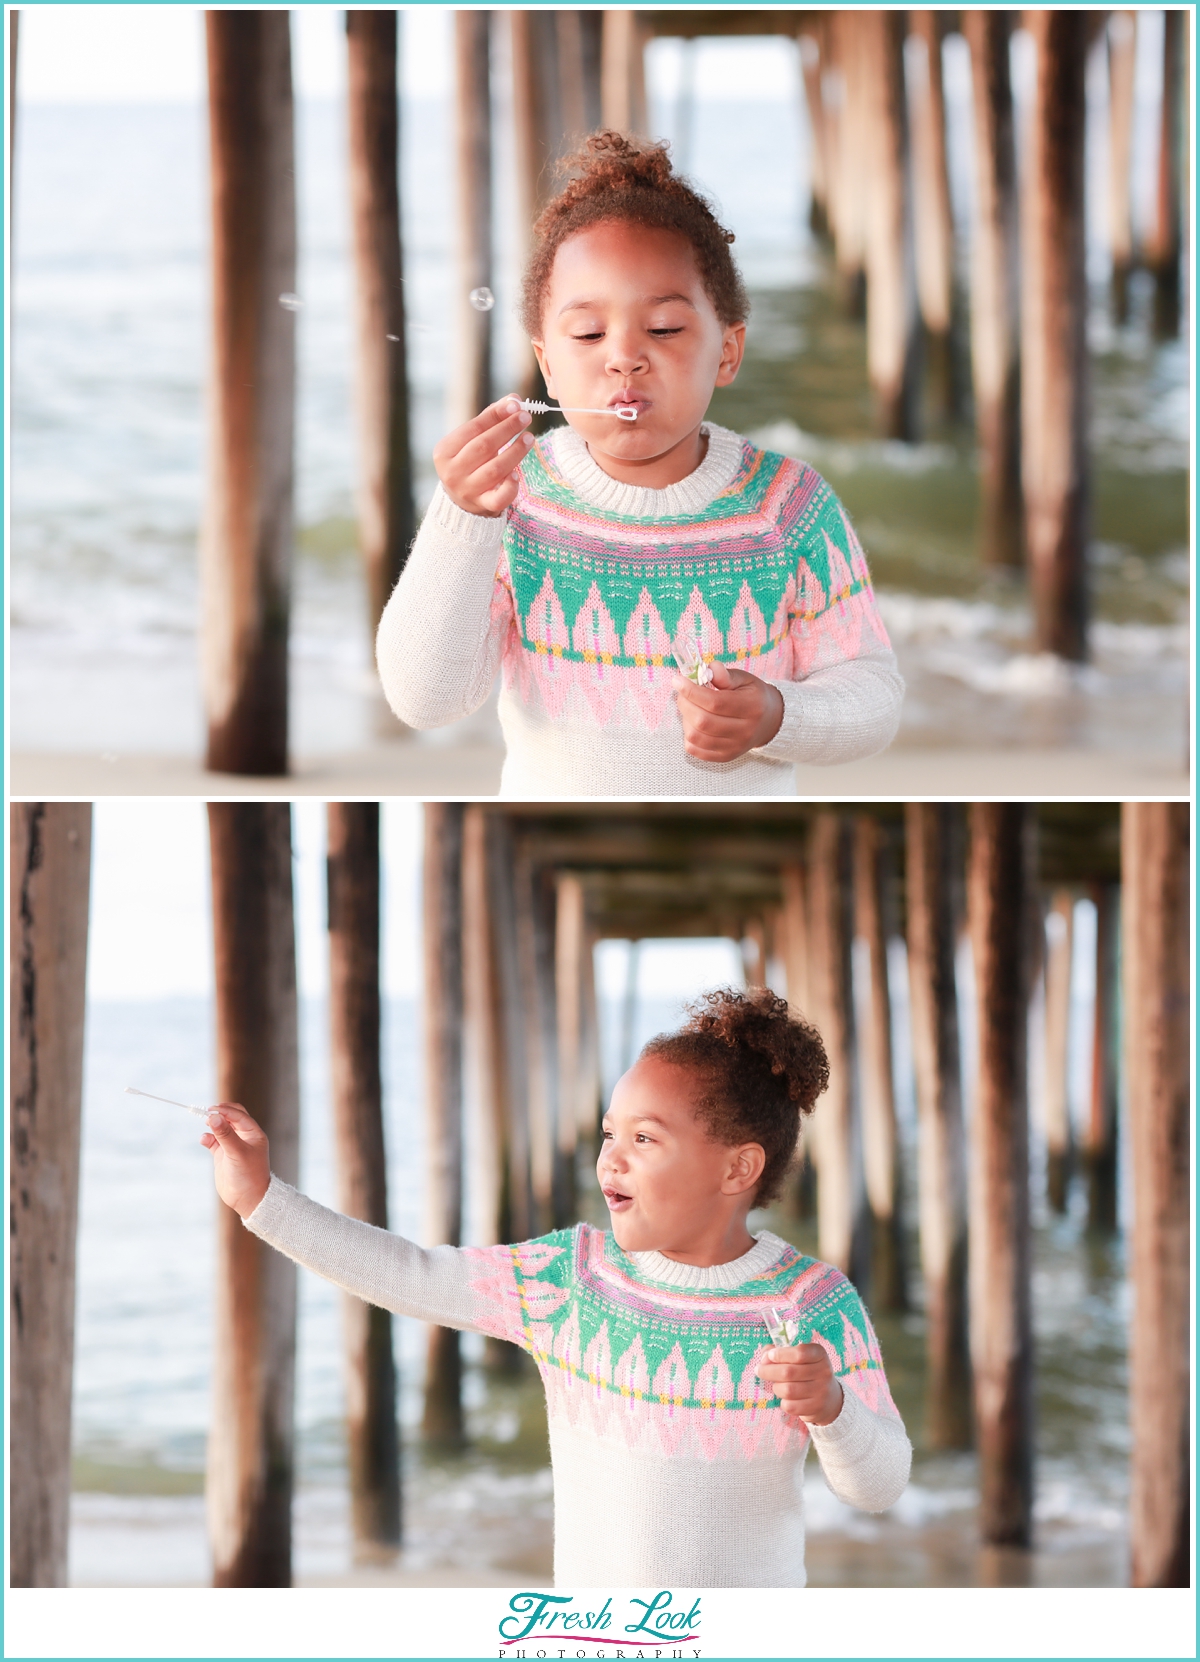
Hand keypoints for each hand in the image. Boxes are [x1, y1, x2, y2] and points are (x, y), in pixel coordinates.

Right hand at [201, 1102, 270, 1219]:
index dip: (226, 1110)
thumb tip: (214, 1117)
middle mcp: (243, 1137)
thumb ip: (225, 1135)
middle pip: (230, 1118)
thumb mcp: (237, 1153)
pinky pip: (213, 1141)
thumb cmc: (249, 1175)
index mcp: (253, 1134)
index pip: (239, 1115)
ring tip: (206, 1123)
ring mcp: (232, 1145)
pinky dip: (207, 1138)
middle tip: (207, 1112)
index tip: (212, 1109)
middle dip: (219, 1114)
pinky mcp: (222, 1155)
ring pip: (221, 1128)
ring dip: (213, 1124)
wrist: (247, 1199)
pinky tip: (204, 1139)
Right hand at [434, 395, 534, 516]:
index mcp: (445, 451)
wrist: (461, 502)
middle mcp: (453, 472)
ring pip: (495, 469)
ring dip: (515, 451)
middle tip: (526, 417)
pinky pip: (498, 498)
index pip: (473, 428)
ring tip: (530, 437)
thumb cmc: (469, 462)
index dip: (495, 415)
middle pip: (484, 446)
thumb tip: (514, 399)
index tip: (515, 404)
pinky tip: (517, 474)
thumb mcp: (471, 441)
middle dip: (507, 429)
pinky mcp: (482, 505)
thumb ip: (490, 420)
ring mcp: (467, 490)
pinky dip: (509, 487)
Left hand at [673, 659, 784, 761]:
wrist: (769, 721)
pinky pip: (695, 750)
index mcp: (752, 707)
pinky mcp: (725, 757)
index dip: (692, 692)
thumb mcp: (744, 679)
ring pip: (696, 737)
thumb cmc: (753, 696)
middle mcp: (745, 731)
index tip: (678, 681)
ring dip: (685, 719)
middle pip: (703, 721)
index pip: (715, 702)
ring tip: (690, 708)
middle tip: (683, 693)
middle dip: (685, 704)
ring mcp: (734, 747)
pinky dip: (688, 735)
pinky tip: (694, 723)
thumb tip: (708, 670)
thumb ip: (725, 675)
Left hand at [757, 1341, 843, 1426]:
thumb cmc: (808, 1372)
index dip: (781, 1354)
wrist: (830, 1399)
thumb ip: (780, 1352)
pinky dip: (783, 1402)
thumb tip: (764, 1357)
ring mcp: (821, 1392)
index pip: (800, 1352)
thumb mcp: (800, 1358)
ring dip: (776, 1387)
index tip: (769, 1355)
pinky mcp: (816, 1409)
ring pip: (788, 1390)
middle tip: (759, 1370)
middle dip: (768, 1371)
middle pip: (789, 1372)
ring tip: (776, 1385)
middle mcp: (823, 1372)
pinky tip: (786, 1398)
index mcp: (820, 1355)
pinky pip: (790, 1406)